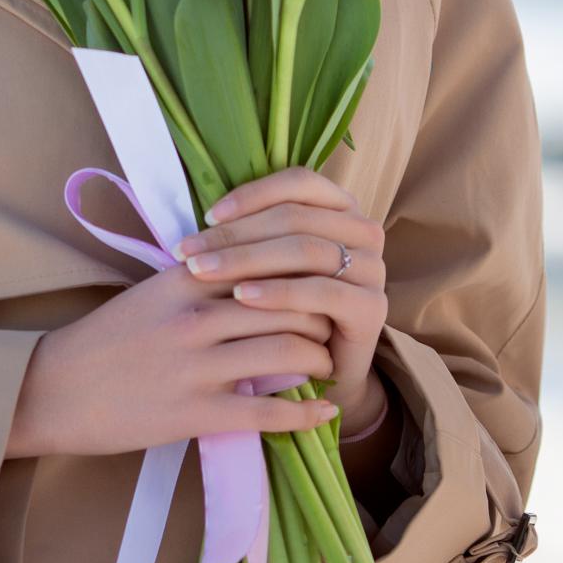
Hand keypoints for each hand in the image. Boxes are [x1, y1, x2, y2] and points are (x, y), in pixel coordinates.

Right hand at [6, 245, 341, 460]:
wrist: (52, 391)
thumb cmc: (102, 342)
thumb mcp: (149, 294)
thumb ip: (200, 281)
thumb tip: (256, 276)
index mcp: (184, 279)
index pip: (265, 260)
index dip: (302, 270)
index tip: (319, 281)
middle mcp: (195, 316)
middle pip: (288, 303)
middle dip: (320, 315)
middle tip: (332, 325)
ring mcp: (197, 365)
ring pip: (288, 352)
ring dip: (319, 360)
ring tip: (325, 364)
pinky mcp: (196, 413)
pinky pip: (269, 412)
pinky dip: (306, 414)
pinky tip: (324, 412)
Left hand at [181, 167, 389, 430]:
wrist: (317, 378)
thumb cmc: (281, 314)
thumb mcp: (264, 267)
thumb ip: (248, 236)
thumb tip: (202, 218)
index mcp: (340, 210)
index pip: (298, 183)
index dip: (251, 195)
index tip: (206, 217)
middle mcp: (363, 233)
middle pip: (296, 218)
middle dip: (236, 234)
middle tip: (189, 253)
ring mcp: (373, 270)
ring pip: (306, 250)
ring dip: (247, 259)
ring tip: (203, 273)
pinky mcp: (373, 308)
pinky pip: (323, 291)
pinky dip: (278, 292)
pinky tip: (241, 297)